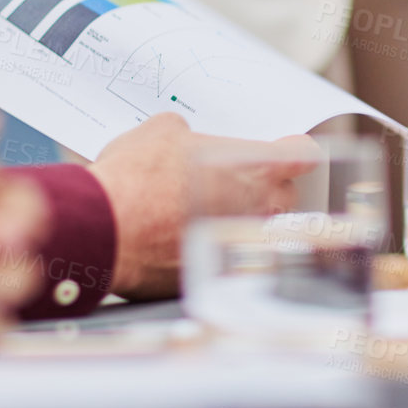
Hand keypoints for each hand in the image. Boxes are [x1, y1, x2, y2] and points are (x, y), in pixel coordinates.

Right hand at [88, 114, 317, 300]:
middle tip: (231, 182)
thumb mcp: (160, 132)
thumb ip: (188, 133)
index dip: (294, 151)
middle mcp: (260, 208)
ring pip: (256, 229)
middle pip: (284, 195)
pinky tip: (182, 239)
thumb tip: (183, 138)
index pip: (302, 155)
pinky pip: (228, 257)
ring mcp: (242, 244)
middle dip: (264, 188)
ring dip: (238, 219)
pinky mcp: (220, 274)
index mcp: (257, 167)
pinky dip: (212, 248)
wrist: (105, 232)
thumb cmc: (134, 179)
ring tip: (203, 212)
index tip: (287, 152)